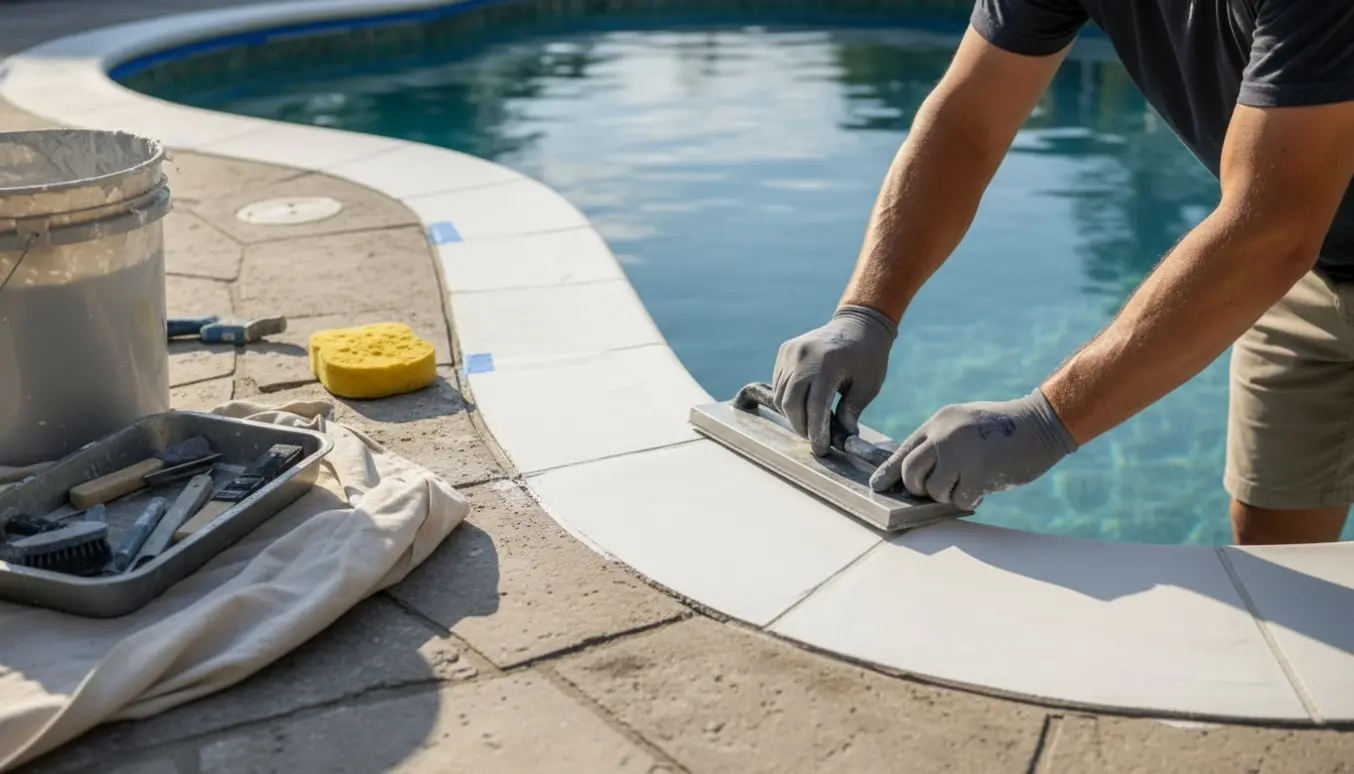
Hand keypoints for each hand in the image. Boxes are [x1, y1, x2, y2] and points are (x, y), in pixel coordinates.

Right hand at [772, 305, 896, 455]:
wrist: (858, 323)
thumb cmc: (868, 356)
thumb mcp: (869, 385)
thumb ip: (852, 409)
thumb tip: (845, 435)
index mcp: (828, 364)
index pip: (815, 406)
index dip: (817, 432)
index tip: (822, 449)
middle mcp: (803, 357)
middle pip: (791, 403)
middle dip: (801, 426)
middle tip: (814, 439)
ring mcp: (791, 352)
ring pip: (781, 395)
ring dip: (793, 414)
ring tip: (809, 424)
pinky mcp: (785, 351)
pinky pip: (779, 383)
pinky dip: (788, 398)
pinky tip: (803, 405)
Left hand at [869, 388, 1077, 510]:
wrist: (1042, 422)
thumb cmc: (1004, 429)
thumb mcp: (965, 425)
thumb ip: (941, 444)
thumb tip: (919, 476)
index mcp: (939, 422)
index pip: (903, 451)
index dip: (888, 473)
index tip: (877, 486)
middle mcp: (944, 435)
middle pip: (911, 473)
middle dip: (919, 489)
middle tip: (939, 490)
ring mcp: (960, 452)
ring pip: (933, 490)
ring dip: (948, 495)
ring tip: (967, 484)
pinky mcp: (978, 471)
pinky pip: (959, 499)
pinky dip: (970, 499)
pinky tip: (983, 488)